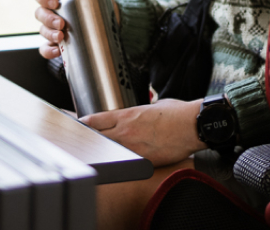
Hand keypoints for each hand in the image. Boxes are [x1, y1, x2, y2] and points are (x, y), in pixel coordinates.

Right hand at [32, 0, 110, 59]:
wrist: (107, 29)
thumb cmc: (99, 7)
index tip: (54, 3)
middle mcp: (52, 12)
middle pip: (39, 13)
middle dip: (48, 19)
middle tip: (61, 23)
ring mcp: (53, 28)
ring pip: (42, 30)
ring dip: (49, 34)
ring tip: (61, 37)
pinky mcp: (56, 44)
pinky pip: (45, 48)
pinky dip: (48, 51)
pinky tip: (58, 51)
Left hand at [82, 99, 204, 166]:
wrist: (193, 125)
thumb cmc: (178, 113)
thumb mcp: (155, 105)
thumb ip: (141, 111)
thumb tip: (139, 115)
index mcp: (127, 115)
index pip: (94, 120)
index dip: (82, 124)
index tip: (76, 126)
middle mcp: (126, 131)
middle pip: (95, 137)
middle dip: (86, 139)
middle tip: (80, 141)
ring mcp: (133, 147)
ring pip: (107, 151)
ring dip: (102, 152)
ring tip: (98, 154)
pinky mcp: (143, 160)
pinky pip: (125, 162)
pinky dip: (120, 162)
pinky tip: (118, 163)